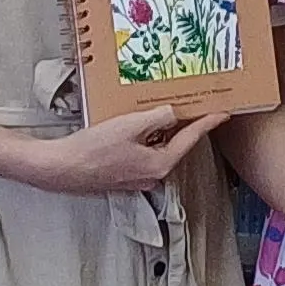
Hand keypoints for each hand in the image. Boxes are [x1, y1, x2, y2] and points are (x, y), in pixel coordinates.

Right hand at [33, 105, 209, 197]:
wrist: (61, 168)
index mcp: (161, 164)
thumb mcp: (130, 125)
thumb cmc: (94, 147)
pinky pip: (145, 155)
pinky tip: (141, 127)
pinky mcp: (124, 176)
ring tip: (169, 111)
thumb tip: (174, 113)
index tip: (223, 113)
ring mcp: (139, 178)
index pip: (191, 139)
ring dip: (165, 133)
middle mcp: (154, 175)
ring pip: (160, 150)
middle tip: (196, 106)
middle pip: (177, 146)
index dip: (207, 123)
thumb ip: (157, 118)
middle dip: (185, 126)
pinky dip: (148, 140)